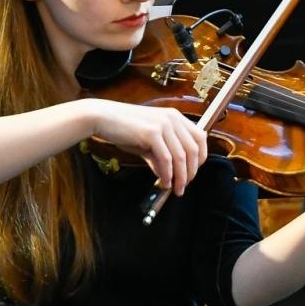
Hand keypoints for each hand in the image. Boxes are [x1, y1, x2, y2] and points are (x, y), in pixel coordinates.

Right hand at [87, 99, 208, 194]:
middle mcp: (172, 118)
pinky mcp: (152, 133)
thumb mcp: (148, 141)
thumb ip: (160, 156)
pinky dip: (168, 174)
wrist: (103, 118)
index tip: (193, 172)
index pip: (200, 137)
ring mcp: (163, 124)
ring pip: (181, 157)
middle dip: (191, 172)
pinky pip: (166, 159)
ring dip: (180, 177)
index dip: (201, 158)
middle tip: (184, 185)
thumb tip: (169, 175)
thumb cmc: (124, 128)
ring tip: (175, 188)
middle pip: (193, 150)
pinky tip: (165, 182)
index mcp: (175, 117)